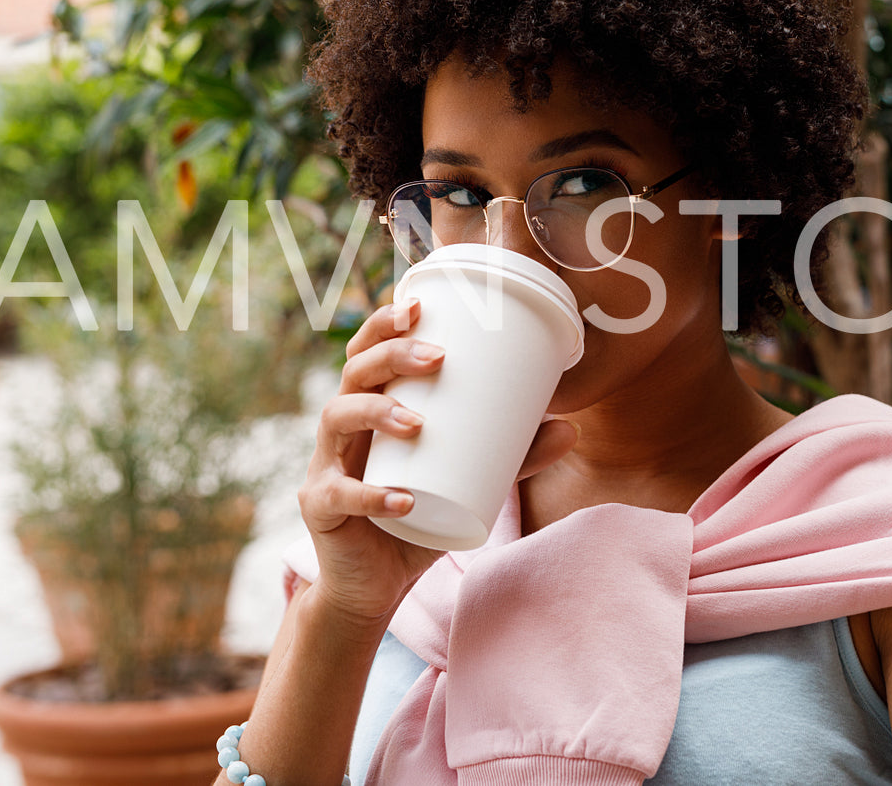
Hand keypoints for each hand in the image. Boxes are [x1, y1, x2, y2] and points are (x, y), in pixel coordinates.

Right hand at [298, 297, 580, 626]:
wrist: (375, 585)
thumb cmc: (419, 518)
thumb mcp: (472, 482)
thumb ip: (514, 458)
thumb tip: (571, 429)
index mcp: (372, 407)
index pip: (368, 350)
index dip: (385, 323)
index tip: (420, 306)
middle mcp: (342, 427)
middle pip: (354, 372)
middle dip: (391, 355)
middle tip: (437, 358)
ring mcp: (326, 465)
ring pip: (337, 419)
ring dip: (377, 412)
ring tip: (418, 424)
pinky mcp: (320, 508)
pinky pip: (339, 494)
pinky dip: (371, 496)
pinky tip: (402, 500)